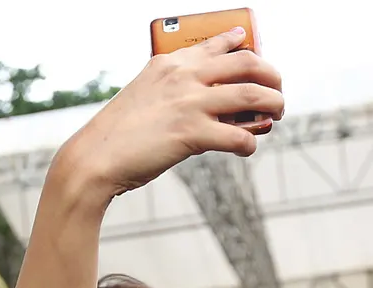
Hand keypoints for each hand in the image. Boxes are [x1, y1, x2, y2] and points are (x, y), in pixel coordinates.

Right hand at [61, 27, 282, 198]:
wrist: (95, 158)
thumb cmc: (118, 134)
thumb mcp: (144, 95)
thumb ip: (175, 90)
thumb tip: (213, 104)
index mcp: (169, 63)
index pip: (215, 44)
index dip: (242, 44)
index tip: (252, 46)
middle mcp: (183, 76)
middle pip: (247, 63)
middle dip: (271, 75)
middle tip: (277, 90)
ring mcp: (189, 103)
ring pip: (253, 95)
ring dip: (273, 104)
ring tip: (276, 114)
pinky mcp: (192, 134)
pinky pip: (239, 137)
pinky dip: (249, 144)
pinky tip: (246, 149)